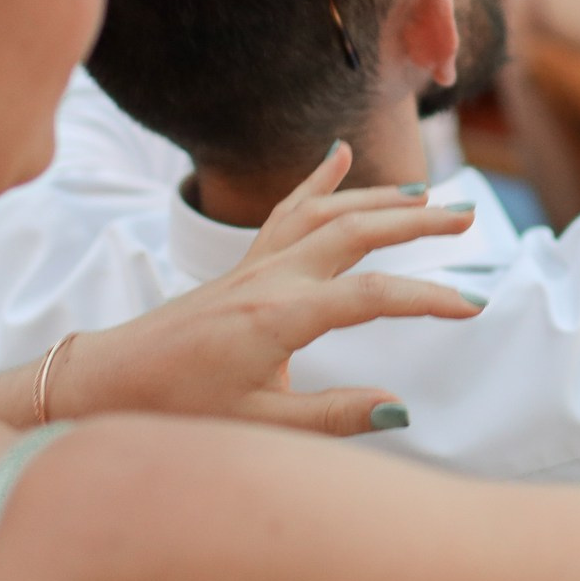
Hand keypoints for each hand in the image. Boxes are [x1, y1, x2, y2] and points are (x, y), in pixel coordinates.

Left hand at [38, 142, 482, 436]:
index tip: (473, 306)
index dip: (427, 299)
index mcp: (278, 318)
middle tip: (470, 217)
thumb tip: (400, 410)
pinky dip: (315, 181)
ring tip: (427, 194)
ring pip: (325, 214)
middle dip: (416, 223)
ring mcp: (253, 266)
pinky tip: (339, 154)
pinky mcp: (241, 267)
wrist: (106, 385)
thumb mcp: (258, 426)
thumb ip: (331, 417)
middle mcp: (269, 278)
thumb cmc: (177, 410)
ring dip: (378, 199)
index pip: (371, 297)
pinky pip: (284, 211)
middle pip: (355, 232)